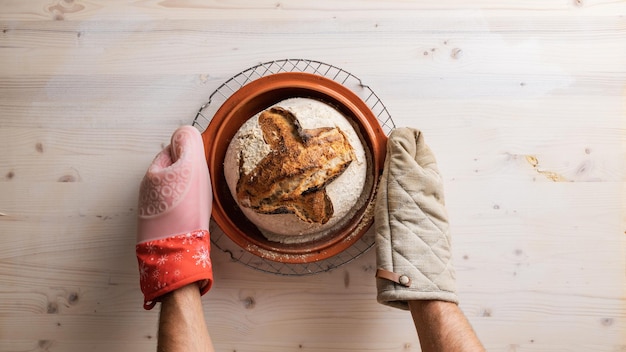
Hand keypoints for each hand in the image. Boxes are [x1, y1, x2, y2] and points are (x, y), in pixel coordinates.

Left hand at [137, 125, 211, 242]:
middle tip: (205, 181)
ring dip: (190, 192)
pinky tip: (197, 216)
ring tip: (202, 201)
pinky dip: (188, 209)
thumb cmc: (183, 209)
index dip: (189, 152)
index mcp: (153, 174)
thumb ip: (188, 144)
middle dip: (191, 173)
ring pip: (176, 191)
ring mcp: (154, 210)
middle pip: (174, 171)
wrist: (176, 253)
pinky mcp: (162, 227)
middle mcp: (149, 191)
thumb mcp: (189, 167)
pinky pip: (177, 209)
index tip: (203, 162)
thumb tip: (185, 130)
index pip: (171, 150)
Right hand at [375, 127, 456, 309]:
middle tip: (376, 164)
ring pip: (405, 179)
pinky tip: (382, 204)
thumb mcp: (402, 177)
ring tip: (377, 184)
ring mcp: (421, 204)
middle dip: (393, 157)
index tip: (381, 147)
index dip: (399, 138)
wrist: (414, 267)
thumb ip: (402, 152)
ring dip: (390, 177)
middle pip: (410, 160)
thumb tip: (402, 131)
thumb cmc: (407, 219)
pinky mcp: (414, 220)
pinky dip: (390, 195)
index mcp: (429, 172)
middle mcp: (428, 186)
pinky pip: (401, 198)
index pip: (417, 140)